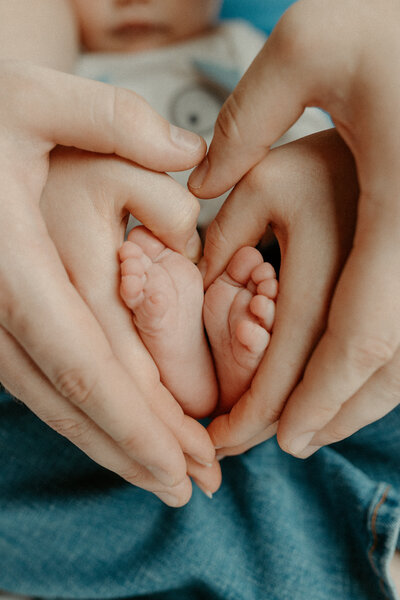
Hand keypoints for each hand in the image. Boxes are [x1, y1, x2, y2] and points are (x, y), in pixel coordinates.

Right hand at [0, 60, 214, 505]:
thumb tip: (189, 154)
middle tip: (193, 486)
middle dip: (135, 450)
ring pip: (52, 401)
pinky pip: (41, 380)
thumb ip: (112, 118)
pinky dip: (86, 413)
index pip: (84, 363)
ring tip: (164, 474)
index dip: (137, 422)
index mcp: (11, 263)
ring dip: (112, 443)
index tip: (187, 463)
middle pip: (72, 400)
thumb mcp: (34, 97)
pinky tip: (118, 427)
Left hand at [190, 0, 399, 456]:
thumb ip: (249, 118)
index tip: (267, 437)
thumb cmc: (399, 17)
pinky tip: (358, 373)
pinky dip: (389, 363)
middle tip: (285, 446)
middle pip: (389, 361)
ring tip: (315, 425)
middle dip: (332, 412)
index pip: (352, 332)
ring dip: (362, 398)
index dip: (309, 395)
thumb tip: (197, 189)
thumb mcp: (317, 45)